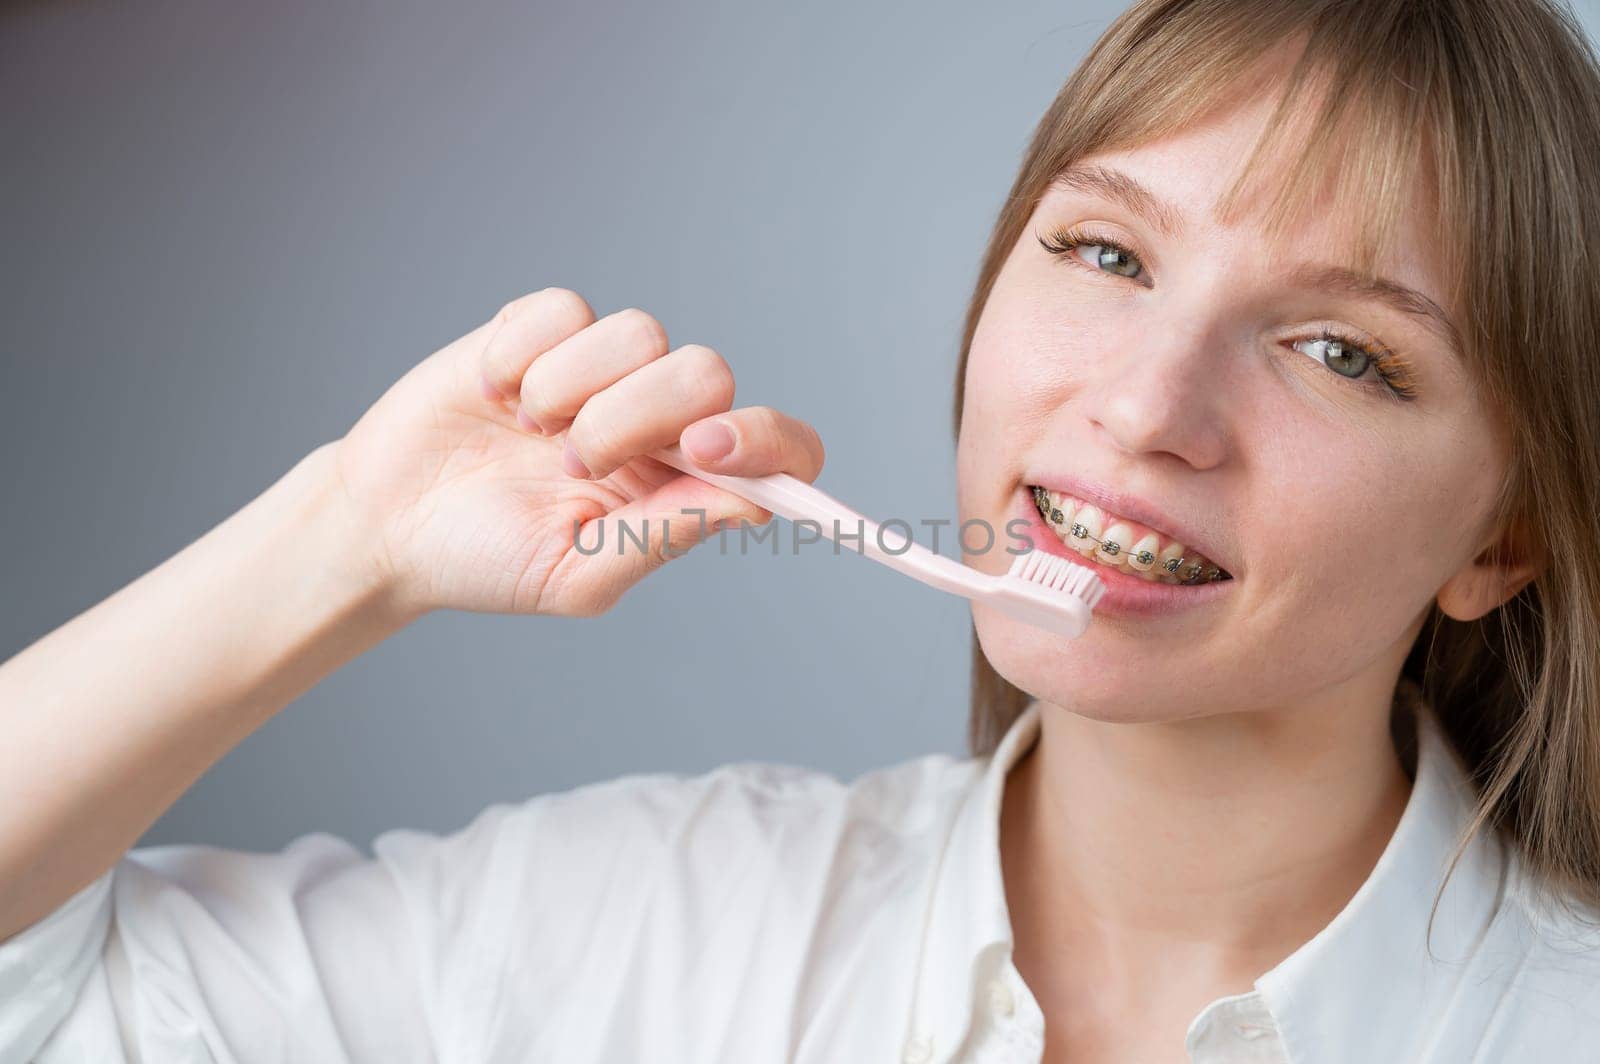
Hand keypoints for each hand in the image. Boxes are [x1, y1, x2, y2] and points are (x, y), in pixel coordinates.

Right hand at [329, 288, 825, 616]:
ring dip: (572, 391)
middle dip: (638, 417)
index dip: (766, 439)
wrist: (387, 524)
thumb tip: (751, 503)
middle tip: (574, 462)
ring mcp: (603, 370)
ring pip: (641, 333)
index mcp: (686, 484)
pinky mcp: (543, 330)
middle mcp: (659, 420)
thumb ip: (661, 537)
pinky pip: (566, 310)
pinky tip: (493, 396)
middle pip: (709, 372)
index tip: (707, 449)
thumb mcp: (576, 575)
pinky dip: (522, 356)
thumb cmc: (487, 561)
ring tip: (528, 434)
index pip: (780, 448)